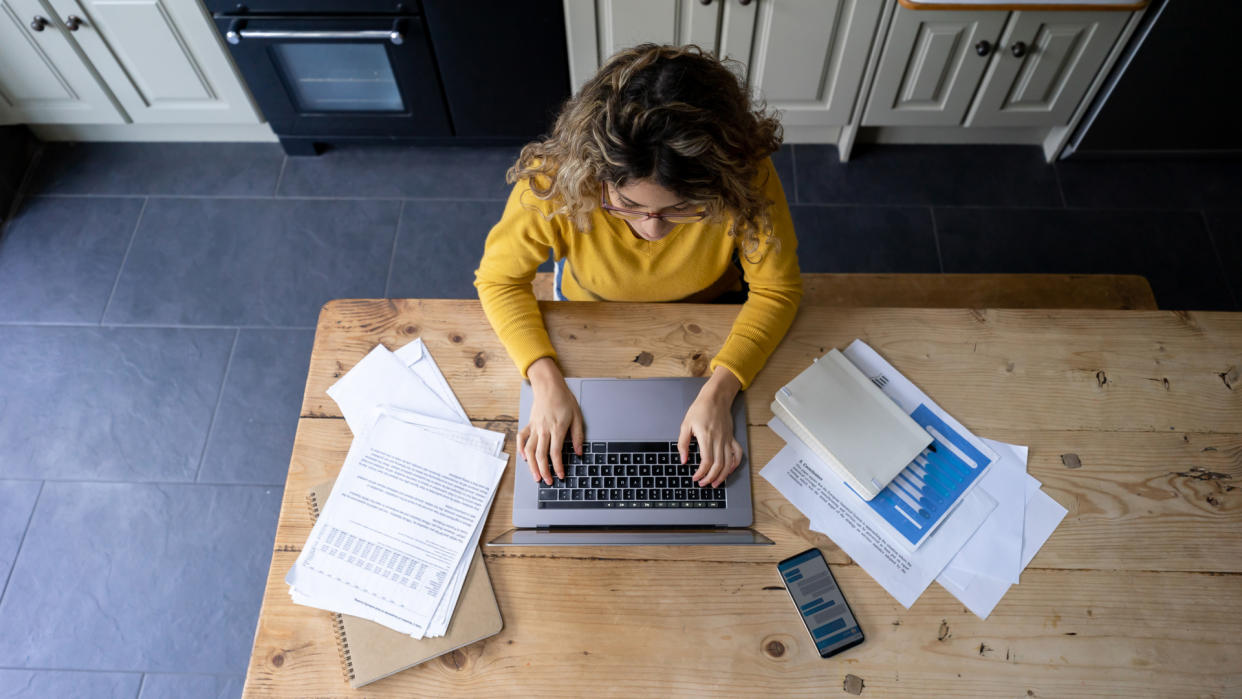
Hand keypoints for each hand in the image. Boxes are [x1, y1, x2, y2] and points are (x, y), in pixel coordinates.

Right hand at [517, 357, 584, 484]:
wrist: (549, 386)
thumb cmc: (564, 400)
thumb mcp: (577, 417)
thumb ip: (578, 436)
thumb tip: (579, 452)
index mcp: (557, 428)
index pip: (556, 453)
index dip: (558, 467)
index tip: (561, 475)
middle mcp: (544, 430)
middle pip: (541, 455)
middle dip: (544, 471)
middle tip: (548, 481)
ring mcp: (535, 427)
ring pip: (529, 450)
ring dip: (531, 465)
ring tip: (536, 476)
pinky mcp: (529, 424)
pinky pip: (522, 438)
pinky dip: (521, 449)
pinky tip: (524, 458)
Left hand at [678, 367, 743, 488]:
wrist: (716, 397)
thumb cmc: (700, 409)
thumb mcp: (685, 425)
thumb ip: (683, 443)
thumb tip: (683, 459)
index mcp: (706, 437)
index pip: (706, 461)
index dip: (701, 473)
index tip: (695, 477)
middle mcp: (719, 440)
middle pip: (718, 465)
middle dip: (710, 478)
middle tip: (703, 484)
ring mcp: (727, 439)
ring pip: (728, 462)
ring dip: (722, 475)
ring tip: (715, 483)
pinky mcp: (731, 438)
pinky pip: (737, 453)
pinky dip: (735, 464)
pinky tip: (729, 470)